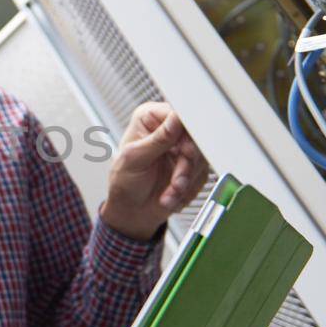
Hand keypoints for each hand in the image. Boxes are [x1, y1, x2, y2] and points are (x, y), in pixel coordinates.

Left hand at [99, 103, 208, 241]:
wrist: (133, 212)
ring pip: (200, 158)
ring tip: (170, 192)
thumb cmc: (125, 182)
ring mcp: (183, 148)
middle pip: (194, 137)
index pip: (177, 114)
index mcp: (151, 119)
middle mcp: (169, 130)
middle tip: (177, 181)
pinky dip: (187, 189)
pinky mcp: (193, 166)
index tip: (186, 149)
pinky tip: (171, 196)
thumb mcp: (136, 158)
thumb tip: (177, 117)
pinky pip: (201, 175)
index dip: (186, 132)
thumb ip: (159, 138)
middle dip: (186, 164)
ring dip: (185, 180)